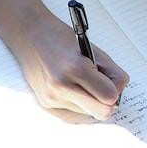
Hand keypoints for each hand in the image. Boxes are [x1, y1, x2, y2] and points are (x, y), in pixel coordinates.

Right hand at [10, 11, 130, 121]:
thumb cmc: (61, 38)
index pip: (110, 96)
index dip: (115, 90)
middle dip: (106, 101)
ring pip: (88, 112)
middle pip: (102, 112)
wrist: (29, 35)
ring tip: (79, 80)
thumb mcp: (93, 50)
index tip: (111, 81)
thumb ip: (112, 73)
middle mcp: (61, 86)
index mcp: (76, 68)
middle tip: (101, 87)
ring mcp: (52, 97)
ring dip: (89, 100)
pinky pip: (73, 110)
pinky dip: (76, 99)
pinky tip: (67, 84)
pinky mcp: (46, 102)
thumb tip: (117, 97)